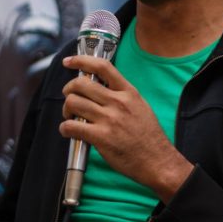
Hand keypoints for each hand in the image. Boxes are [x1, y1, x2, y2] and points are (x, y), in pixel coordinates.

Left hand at [60, 55, 193, 202]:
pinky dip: (65, 128)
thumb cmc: (149, 136)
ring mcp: (109, 120)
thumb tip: (98, 86)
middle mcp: (118, 102)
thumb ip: (121, 94)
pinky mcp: (101, 138)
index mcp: (128, 92)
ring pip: (73, 103)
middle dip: (68, 89)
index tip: (69, 62)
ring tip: (71, 117)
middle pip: (81, 84)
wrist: (157, 161)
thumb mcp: (140, 105)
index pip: (102, 66)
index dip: (81, 60)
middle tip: (69, 98)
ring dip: (66, 109)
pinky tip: (69, 131)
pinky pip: (72, 126)